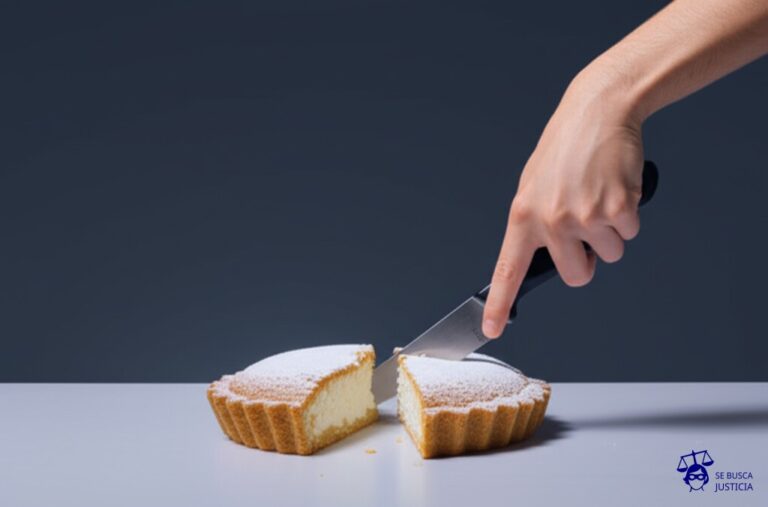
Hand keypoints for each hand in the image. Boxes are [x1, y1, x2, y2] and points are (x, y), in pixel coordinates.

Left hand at [481, 72, 644, 337]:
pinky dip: (630, 216)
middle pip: (576, 276)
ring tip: (599, 195)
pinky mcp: (617, 211)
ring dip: (610, 232)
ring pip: (608, 255)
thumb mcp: (534, 185)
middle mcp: (551, 221)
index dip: (499, 305)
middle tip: (587, 227)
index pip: (507, 270)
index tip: (491, 329)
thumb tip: (544, 254)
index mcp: (523, 216)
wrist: (597, 111)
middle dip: (587, 261)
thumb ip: (535, 223)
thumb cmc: (566, 148)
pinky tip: (616, 188)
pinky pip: (629, 234)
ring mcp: (584, 218)